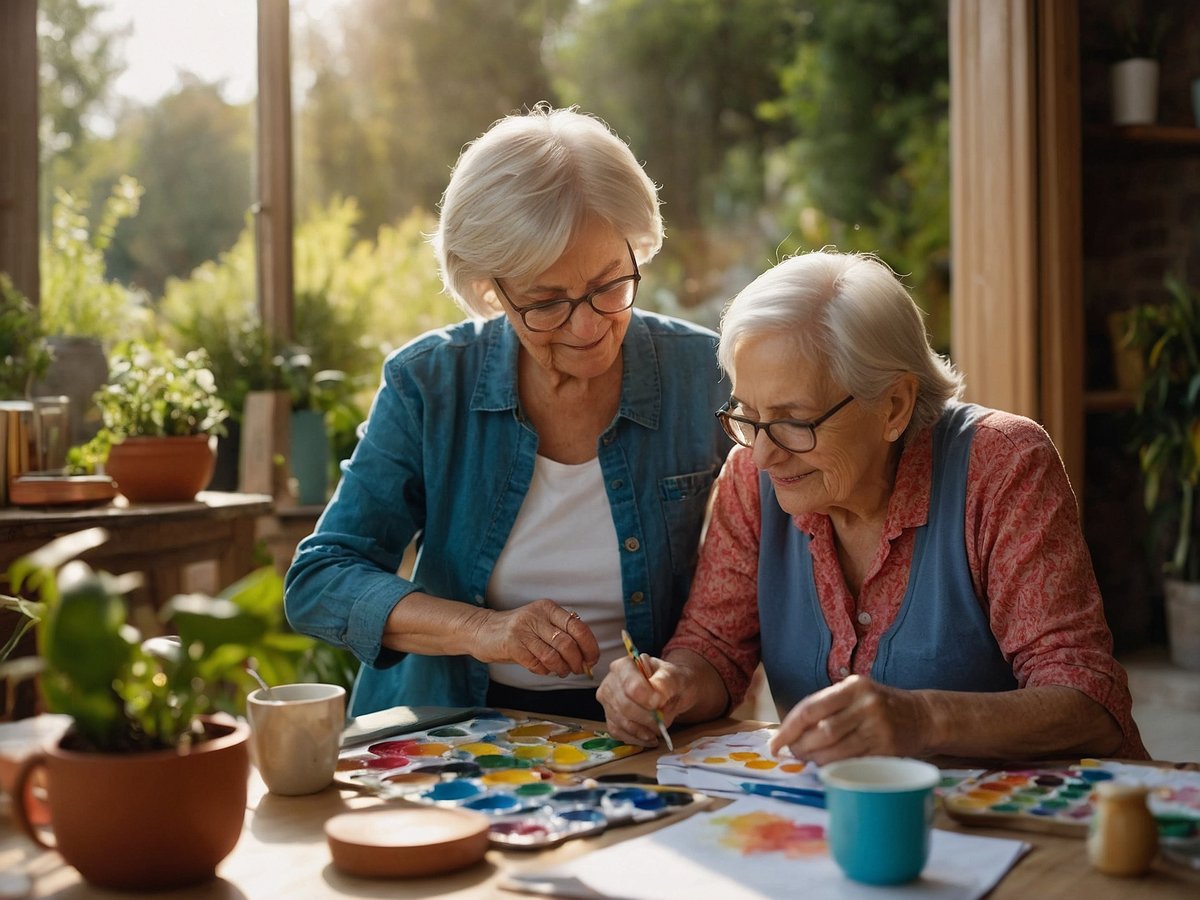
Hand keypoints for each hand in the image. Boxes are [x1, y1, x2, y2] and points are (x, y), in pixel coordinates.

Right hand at [470, 599, 598, 677]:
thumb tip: (587, 656)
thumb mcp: (541, 622)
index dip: (589, 646)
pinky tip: (544, 669)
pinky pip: (537, 664)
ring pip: (553, 656)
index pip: (577, 627)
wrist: (483, 630)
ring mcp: (523, 630)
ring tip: (562, 671)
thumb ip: (562, 633)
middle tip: (578, 669)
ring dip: (562, 669)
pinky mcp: (512, 645)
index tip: (592, 659)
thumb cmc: (519, 630)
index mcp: (548, 608)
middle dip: (577, 661)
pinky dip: (545, 671)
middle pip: (567, 643)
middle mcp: (536, 616)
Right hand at [597, 654, 679, 746]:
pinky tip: (649, 736)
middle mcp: (611, 681)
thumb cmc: (673, 682)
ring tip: (659, 728)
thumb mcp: (676, 677)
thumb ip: (666, 683)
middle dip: (648, 718)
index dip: (646, 698)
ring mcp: (608, 701)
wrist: (672, 692)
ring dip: (643, 730)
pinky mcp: (610, 718)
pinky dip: (636, 738)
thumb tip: (657, 696)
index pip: (630, 686)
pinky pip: (618, 733)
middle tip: (663, 720)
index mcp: (625, 665)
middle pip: (625, 706)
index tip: (661, 702)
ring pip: (621, 722)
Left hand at [767, 675, 928, 764]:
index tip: (774, 744)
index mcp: (853, 686)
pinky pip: (853, 762)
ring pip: (835, 750)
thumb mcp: (855, 693)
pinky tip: (828, 766)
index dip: (788, 729)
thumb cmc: (878, 706)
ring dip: (815, 759)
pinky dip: (835, 767)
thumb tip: (789, 731)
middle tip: (792, 754)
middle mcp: (866, 705)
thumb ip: (826, 706)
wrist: (922, 716)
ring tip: (808, 760)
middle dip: (800, 746)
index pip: (810, 708)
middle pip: (821, 731)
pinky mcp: (888, 750)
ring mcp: (879, 728)